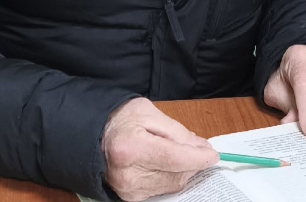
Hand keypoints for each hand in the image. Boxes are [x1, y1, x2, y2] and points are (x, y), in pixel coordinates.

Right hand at [102, 98, 219, 200]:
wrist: (92, 138)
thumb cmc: (119, 120)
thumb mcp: (147, 112)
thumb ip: (176, 131)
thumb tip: (201, 147)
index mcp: (131, 147)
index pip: (174, 158)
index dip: (198, 158)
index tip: (213, 155)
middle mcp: (129, 174)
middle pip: (176, 174)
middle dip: (193, 162)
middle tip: (198, 149)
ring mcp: (129, 189)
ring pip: (173, 184)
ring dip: (183, 170)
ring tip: (177, 152)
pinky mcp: (131, 197)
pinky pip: (163, 189)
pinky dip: (170, 177)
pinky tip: (165, 164)